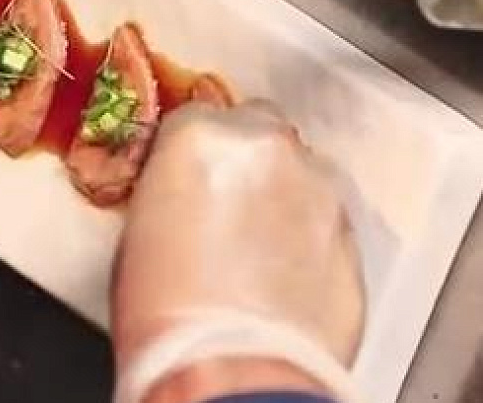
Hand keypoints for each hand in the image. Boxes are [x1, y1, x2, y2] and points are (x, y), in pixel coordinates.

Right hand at [113, 101, 364, 397]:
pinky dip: (305, 233)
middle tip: (223, 201)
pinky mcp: (349, 235)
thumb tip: (181, 197)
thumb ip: (167, 192)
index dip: (189, 147)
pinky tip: (281, 272)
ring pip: (298, 171)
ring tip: (255, 247)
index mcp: (200, 139)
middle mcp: (266, 150)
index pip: (195, 115)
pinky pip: (324, 218)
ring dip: (279, 193)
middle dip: (244, 156)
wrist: (229, 368)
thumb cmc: (167, 312)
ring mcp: (318, 190)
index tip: (186, 172)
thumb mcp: (135, 235)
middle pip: (257, 126)